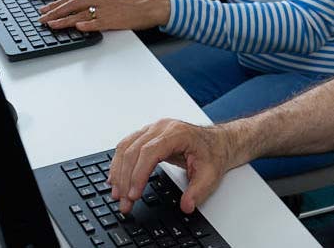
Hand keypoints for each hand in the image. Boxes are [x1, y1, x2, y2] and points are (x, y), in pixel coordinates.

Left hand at [38, 0, 170, 31]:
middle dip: (54, 12)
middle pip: (72, 5)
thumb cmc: (131, 1)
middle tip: (41, 18)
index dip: (56, 3)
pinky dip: (87, 25)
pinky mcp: (114, 21)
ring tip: (51, 25)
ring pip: (81, 15)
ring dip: (65, 20)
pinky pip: (98, 23)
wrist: (150, 6)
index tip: (45, 9)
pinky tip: (77, 27)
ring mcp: (106, 10)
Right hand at [108, 119, 244, 213]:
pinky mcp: (147, 135)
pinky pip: (126, 146)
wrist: (217, 141)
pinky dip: (118, 163)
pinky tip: (115, 178)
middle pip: (133, 150)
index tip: (134, 194)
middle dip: (125, 179)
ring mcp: (152, 129)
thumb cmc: (213, 153)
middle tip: (124, 202)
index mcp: (177, 133)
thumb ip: (198, 191)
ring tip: (116, 194)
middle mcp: (161, 128)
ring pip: (126, 147)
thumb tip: (186, 206)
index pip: (149, 152)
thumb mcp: (211, 175)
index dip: (138, 174)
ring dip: (118, 172)